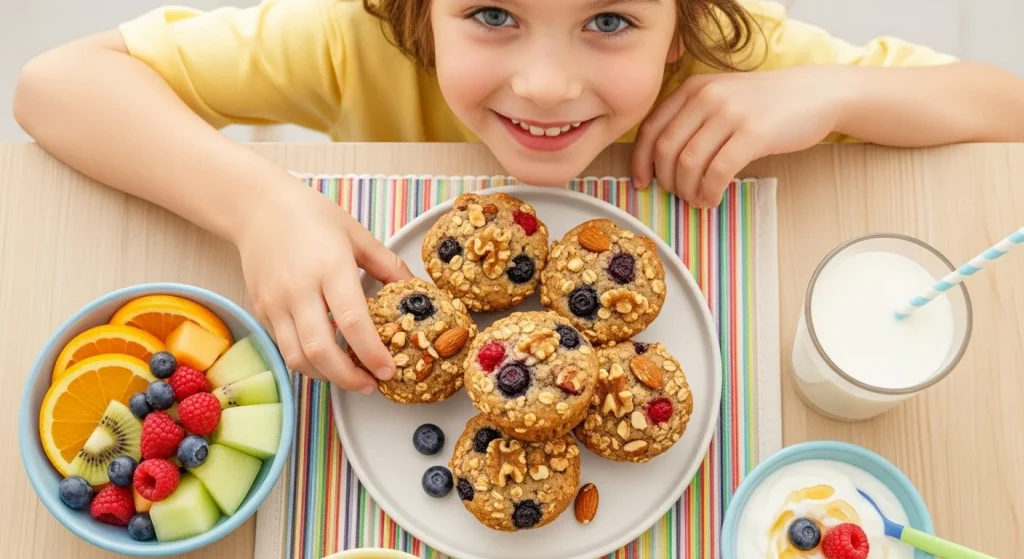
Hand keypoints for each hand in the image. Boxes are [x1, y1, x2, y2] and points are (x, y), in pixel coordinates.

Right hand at [233, 182, 412, 392]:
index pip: (351, 322)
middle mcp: (299, 289)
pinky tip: (326, 360)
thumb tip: (417, 288)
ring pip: (297, 357)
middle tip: (370, 385)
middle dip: (347, 378)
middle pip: (320, 350)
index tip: (388, 370)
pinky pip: (283, 346)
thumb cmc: (310, 216)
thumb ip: (387, 264)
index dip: (371, 353)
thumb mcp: (356, 233)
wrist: (257, 207)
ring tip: (350, 378)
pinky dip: (306, 361)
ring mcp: (275, 302)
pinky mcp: (261, 310)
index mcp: (330, 267)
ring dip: (325, 377)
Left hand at [632, 66, 849, 206]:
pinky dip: (709, 192)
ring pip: (689, 163)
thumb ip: (692, 116)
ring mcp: (729, 114)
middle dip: (666, 180)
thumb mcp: (722, 96)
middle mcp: (706, 97)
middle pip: (666, 149)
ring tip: (698, 199)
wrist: (816, 93)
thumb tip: (661, 158)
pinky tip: (712, 198)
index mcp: (693, 88)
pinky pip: (717, 172)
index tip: (643, 182)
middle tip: (677, 194)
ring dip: (688, 190)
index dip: (641, 160)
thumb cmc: (766, 102)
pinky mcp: (753, 134)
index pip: (652, 128)